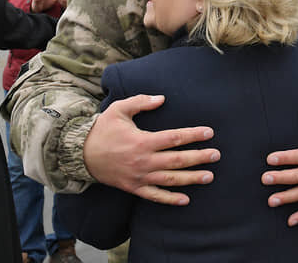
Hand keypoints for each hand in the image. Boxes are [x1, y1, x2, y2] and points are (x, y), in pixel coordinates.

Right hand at [83, 94, 219, 204]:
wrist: (80, 154)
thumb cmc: (103, 129)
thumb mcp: (119, 109)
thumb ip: (141, 101)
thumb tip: (162, 98)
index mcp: (142, 141)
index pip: (174, 138)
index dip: (193, 135)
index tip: (209, 132)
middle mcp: (143, 161)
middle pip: (177, 160)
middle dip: (199, 158)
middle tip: (216, 155)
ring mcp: (139, 177)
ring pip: (170, 180)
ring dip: (191, 179)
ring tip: (209, 176)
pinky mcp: (133, 188)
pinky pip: (155, 196)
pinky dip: (170, 199)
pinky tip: (186, 199)